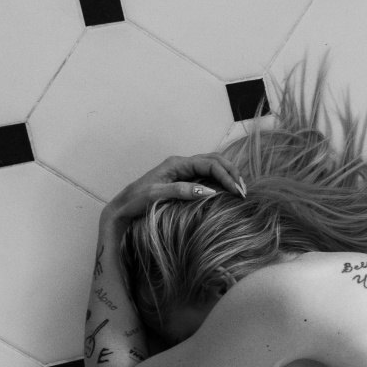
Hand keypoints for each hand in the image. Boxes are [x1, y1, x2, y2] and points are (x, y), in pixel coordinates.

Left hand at [101, 154, 245, 231]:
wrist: (123, 206)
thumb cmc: (137, 200)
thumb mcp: (158, 195)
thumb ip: (182, 191)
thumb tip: (210, 191)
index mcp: (177, 163)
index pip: (210, 163)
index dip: (226, 176)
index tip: (237, 192)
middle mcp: (182, 164)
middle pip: (215, 160)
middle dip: (232, 173)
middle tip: (244, 191)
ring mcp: (183, 171)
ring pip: (212, 165)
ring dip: (228, 175)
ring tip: (239, 191)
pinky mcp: (183, 180)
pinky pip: (207, 174)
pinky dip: (220, 180)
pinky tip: (226, 191)